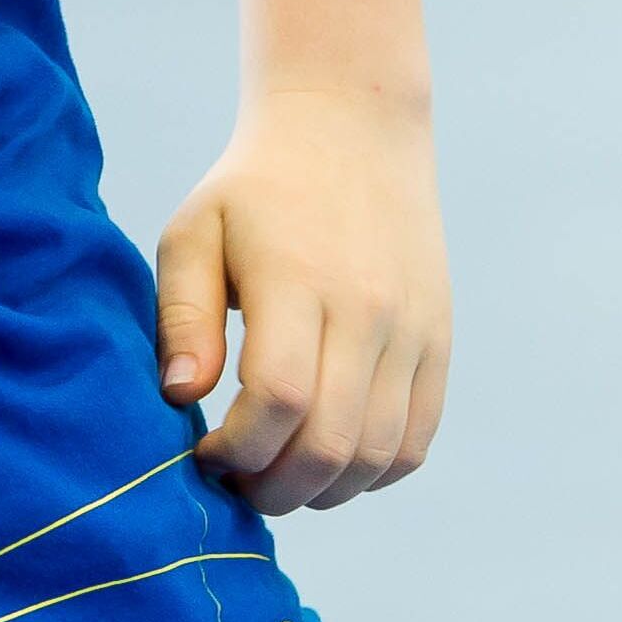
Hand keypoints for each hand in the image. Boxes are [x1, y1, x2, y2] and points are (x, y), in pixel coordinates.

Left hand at [155, 88, 448, 514]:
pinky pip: (416, 442)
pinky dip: (372, 472)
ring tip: (277, 475)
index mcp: (298, 279)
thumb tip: (182, 397)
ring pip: (377, 456)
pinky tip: (328, 460)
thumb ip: (183, 316)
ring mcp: (413, 329)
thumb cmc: (255, 190)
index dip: (237, 450)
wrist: (352, 130)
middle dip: (273, 489)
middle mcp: (368, 309)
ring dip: (321, 491)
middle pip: (331, 443)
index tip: (204, 453)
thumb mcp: (195, 231)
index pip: (279, 399)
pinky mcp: (438, 342)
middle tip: (235, 483)